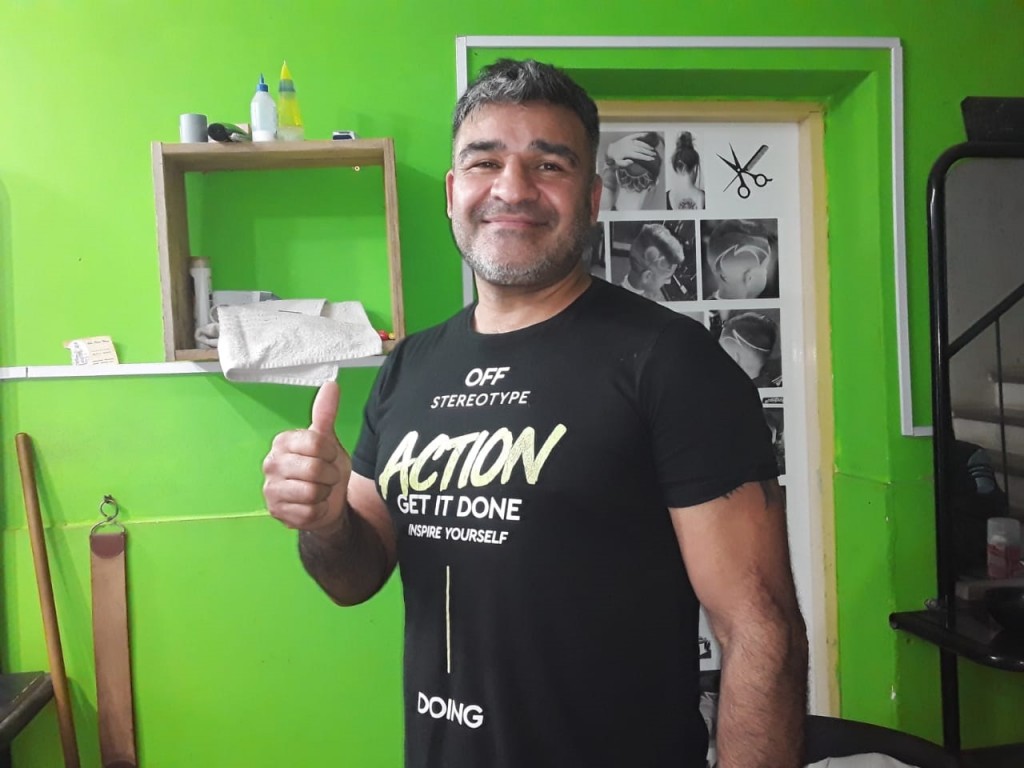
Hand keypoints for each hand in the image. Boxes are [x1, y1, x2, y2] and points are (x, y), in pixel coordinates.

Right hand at [262, 381, 350, 532]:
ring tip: (319, 490)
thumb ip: (326, 413)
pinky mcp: (276, 511)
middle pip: (314, 469)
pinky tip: (313, 505)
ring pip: (311, 492)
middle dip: (329, 475)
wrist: (325, 501)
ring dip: (323, 493)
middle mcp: (271, 463)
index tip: (330, 456)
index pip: (315, 443)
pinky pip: (308, 512)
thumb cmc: (324, 467)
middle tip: (326, 476)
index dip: (331, 452)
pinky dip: (318, 510)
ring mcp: (271, 488)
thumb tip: (332, 384)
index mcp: (283, 441)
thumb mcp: (328, 440)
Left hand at [605, 133, 657, 167]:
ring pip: (640, 143)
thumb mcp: (617, 163)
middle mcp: (629, 146)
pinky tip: (647, 134)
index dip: (646, 157)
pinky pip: (635, 135)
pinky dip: (641, 134)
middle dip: (648, 152)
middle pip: (641, 149)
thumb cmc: (614, 158)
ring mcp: (629, 141)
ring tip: (652, 149)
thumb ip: (624, 164)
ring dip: (647, 146)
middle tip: (654, 155)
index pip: (639, 155)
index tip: (652, 159)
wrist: (609, 150)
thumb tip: (632, 162)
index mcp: (627, 152)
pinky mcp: (628, 137)